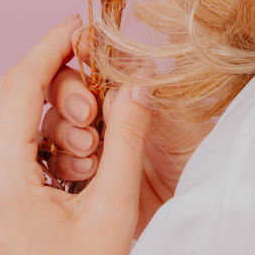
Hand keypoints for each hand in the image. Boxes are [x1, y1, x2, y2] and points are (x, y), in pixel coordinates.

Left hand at [0, 14, 154, 254]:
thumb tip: (135, 86)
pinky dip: (19, 147)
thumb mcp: (113, 216)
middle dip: (48, 84)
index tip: (79, 27)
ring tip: (83, 147)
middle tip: (93, 103)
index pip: (17, 83)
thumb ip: (126, 141)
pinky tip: (59, 170)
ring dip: (35, 118)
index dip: (51, 47)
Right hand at [41, 31, 215, 237]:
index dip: (84, 49)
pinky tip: (85, 170)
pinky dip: (64, 162)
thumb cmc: (197, 160)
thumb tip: (114, 54)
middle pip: (66, 89)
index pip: (97, 60)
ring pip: (57, 126)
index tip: (79, 43)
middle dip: (68, 94)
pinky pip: (58, 163)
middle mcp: (106, 113)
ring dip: (65, 130)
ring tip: (90, 146)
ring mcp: (92, 146)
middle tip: (86, 112)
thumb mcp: (176, 120)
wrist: (195, 211)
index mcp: (128, 89)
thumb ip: (143, 91)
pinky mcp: (85, 178)